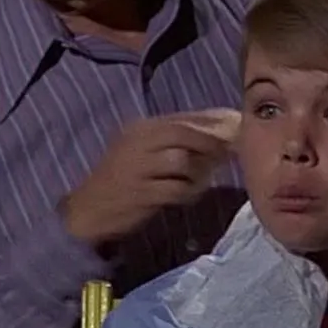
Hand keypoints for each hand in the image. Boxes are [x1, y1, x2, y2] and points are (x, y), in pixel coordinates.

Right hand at [60, 110, 238, 248]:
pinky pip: (175, 189)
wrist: (89, 209)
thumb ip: (176, 141)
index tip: (238, 127)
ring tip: (202, 180)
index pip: (184, 118)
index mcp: (141, 128)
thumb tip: (221, 133)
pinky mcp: (140, 193)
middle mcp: (138, 141)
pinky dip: (188, 192)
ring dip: (199, 172)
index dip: (215, 122)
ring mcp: (137, 167)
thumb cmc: (123, 180)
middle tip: (231, 153)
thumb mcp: (144, 151)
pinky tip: (187, 195)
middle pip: (185, 134)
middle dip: (212, 143)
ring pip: (182, 160)